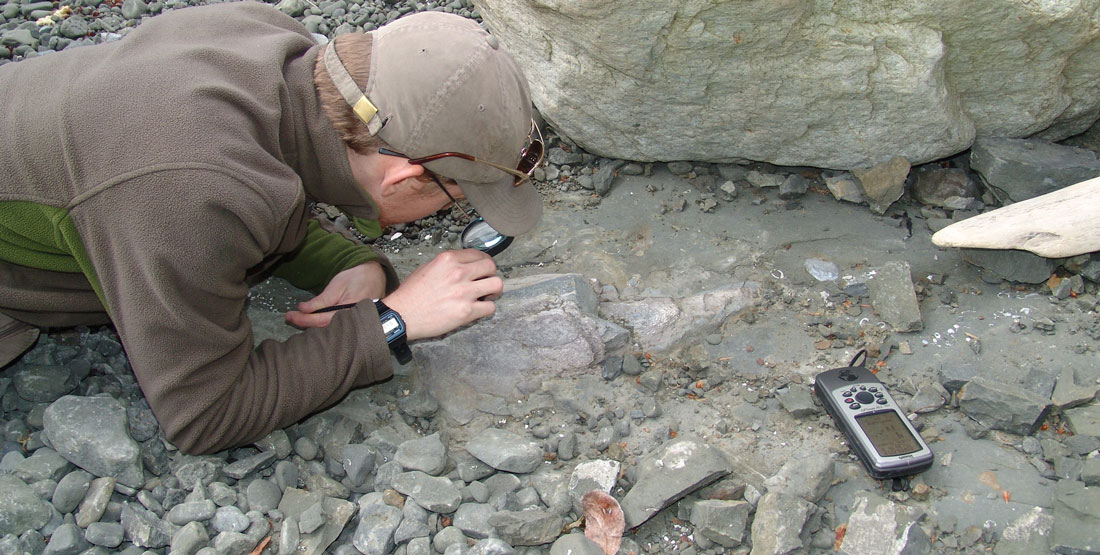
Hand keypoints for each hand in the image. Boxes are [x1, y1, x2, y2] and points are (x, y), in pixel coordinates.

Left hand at [285, 261, 386, 327]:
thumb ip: (321, 300)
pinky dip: (321, 324)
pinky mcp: (351, 322)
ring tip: (297, 318)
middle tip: (290, 317)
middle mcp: (351, 321)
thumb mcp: (337, 286)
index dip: (304, 319)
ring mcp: (352, 323)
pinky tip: (311, 320)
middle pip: (324, 329)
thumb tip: (303, 309)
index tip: (291, 315)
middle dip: (305, 324)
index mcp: (349, 311)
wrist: (375, 276)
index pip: (321, 320)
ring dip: (312, 324)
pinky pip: (334, 326)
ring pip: (328, 329)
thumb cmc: (357, 278)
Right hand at [381, 249, 501, 340]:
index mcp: (448, 259)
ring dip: (493, 291)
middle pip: (491, 267)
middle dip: (491, 274)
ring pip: (497, 285)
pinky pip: (490, 307)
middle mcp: (458, 272)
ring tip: (486, 295)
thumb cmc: (411, 294)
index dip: (484, 262)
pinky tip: (478, 309)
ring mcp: (464, 292)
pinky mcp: (466, 312)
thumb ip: (449, 264)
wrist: (402, 315)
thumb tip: (465, 264)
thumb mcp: (427, 267)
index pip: (479, 254)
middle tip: (485, 282)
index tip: (483, 269)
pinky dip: (487, 308)